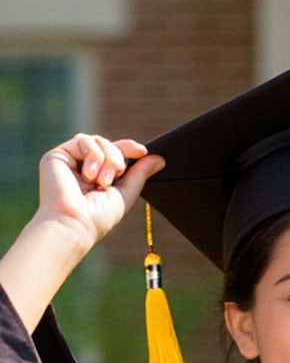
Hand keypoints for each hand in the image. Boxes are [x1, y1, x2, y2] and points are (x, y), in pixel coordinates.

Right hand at [34, 135, 159, 253]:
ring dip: (107, 158)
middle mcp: (83, 166)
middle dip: (118, 157)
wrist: (75, 222)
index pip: (115, 153)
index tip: (142, 151)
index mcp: (98, 176)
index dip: (129, 148)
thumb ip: (140, 174)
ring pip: (97, 140)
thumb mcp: (126, 193)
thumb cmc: (99, 216)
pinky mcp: (57, 155)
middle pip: (108, 144)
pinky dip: (93, 155)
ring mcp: (70, 160)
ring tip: (102, 181)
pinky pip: (83, 140)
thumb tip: (159, 158)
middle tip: (115, 177)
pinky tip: (89, 175)